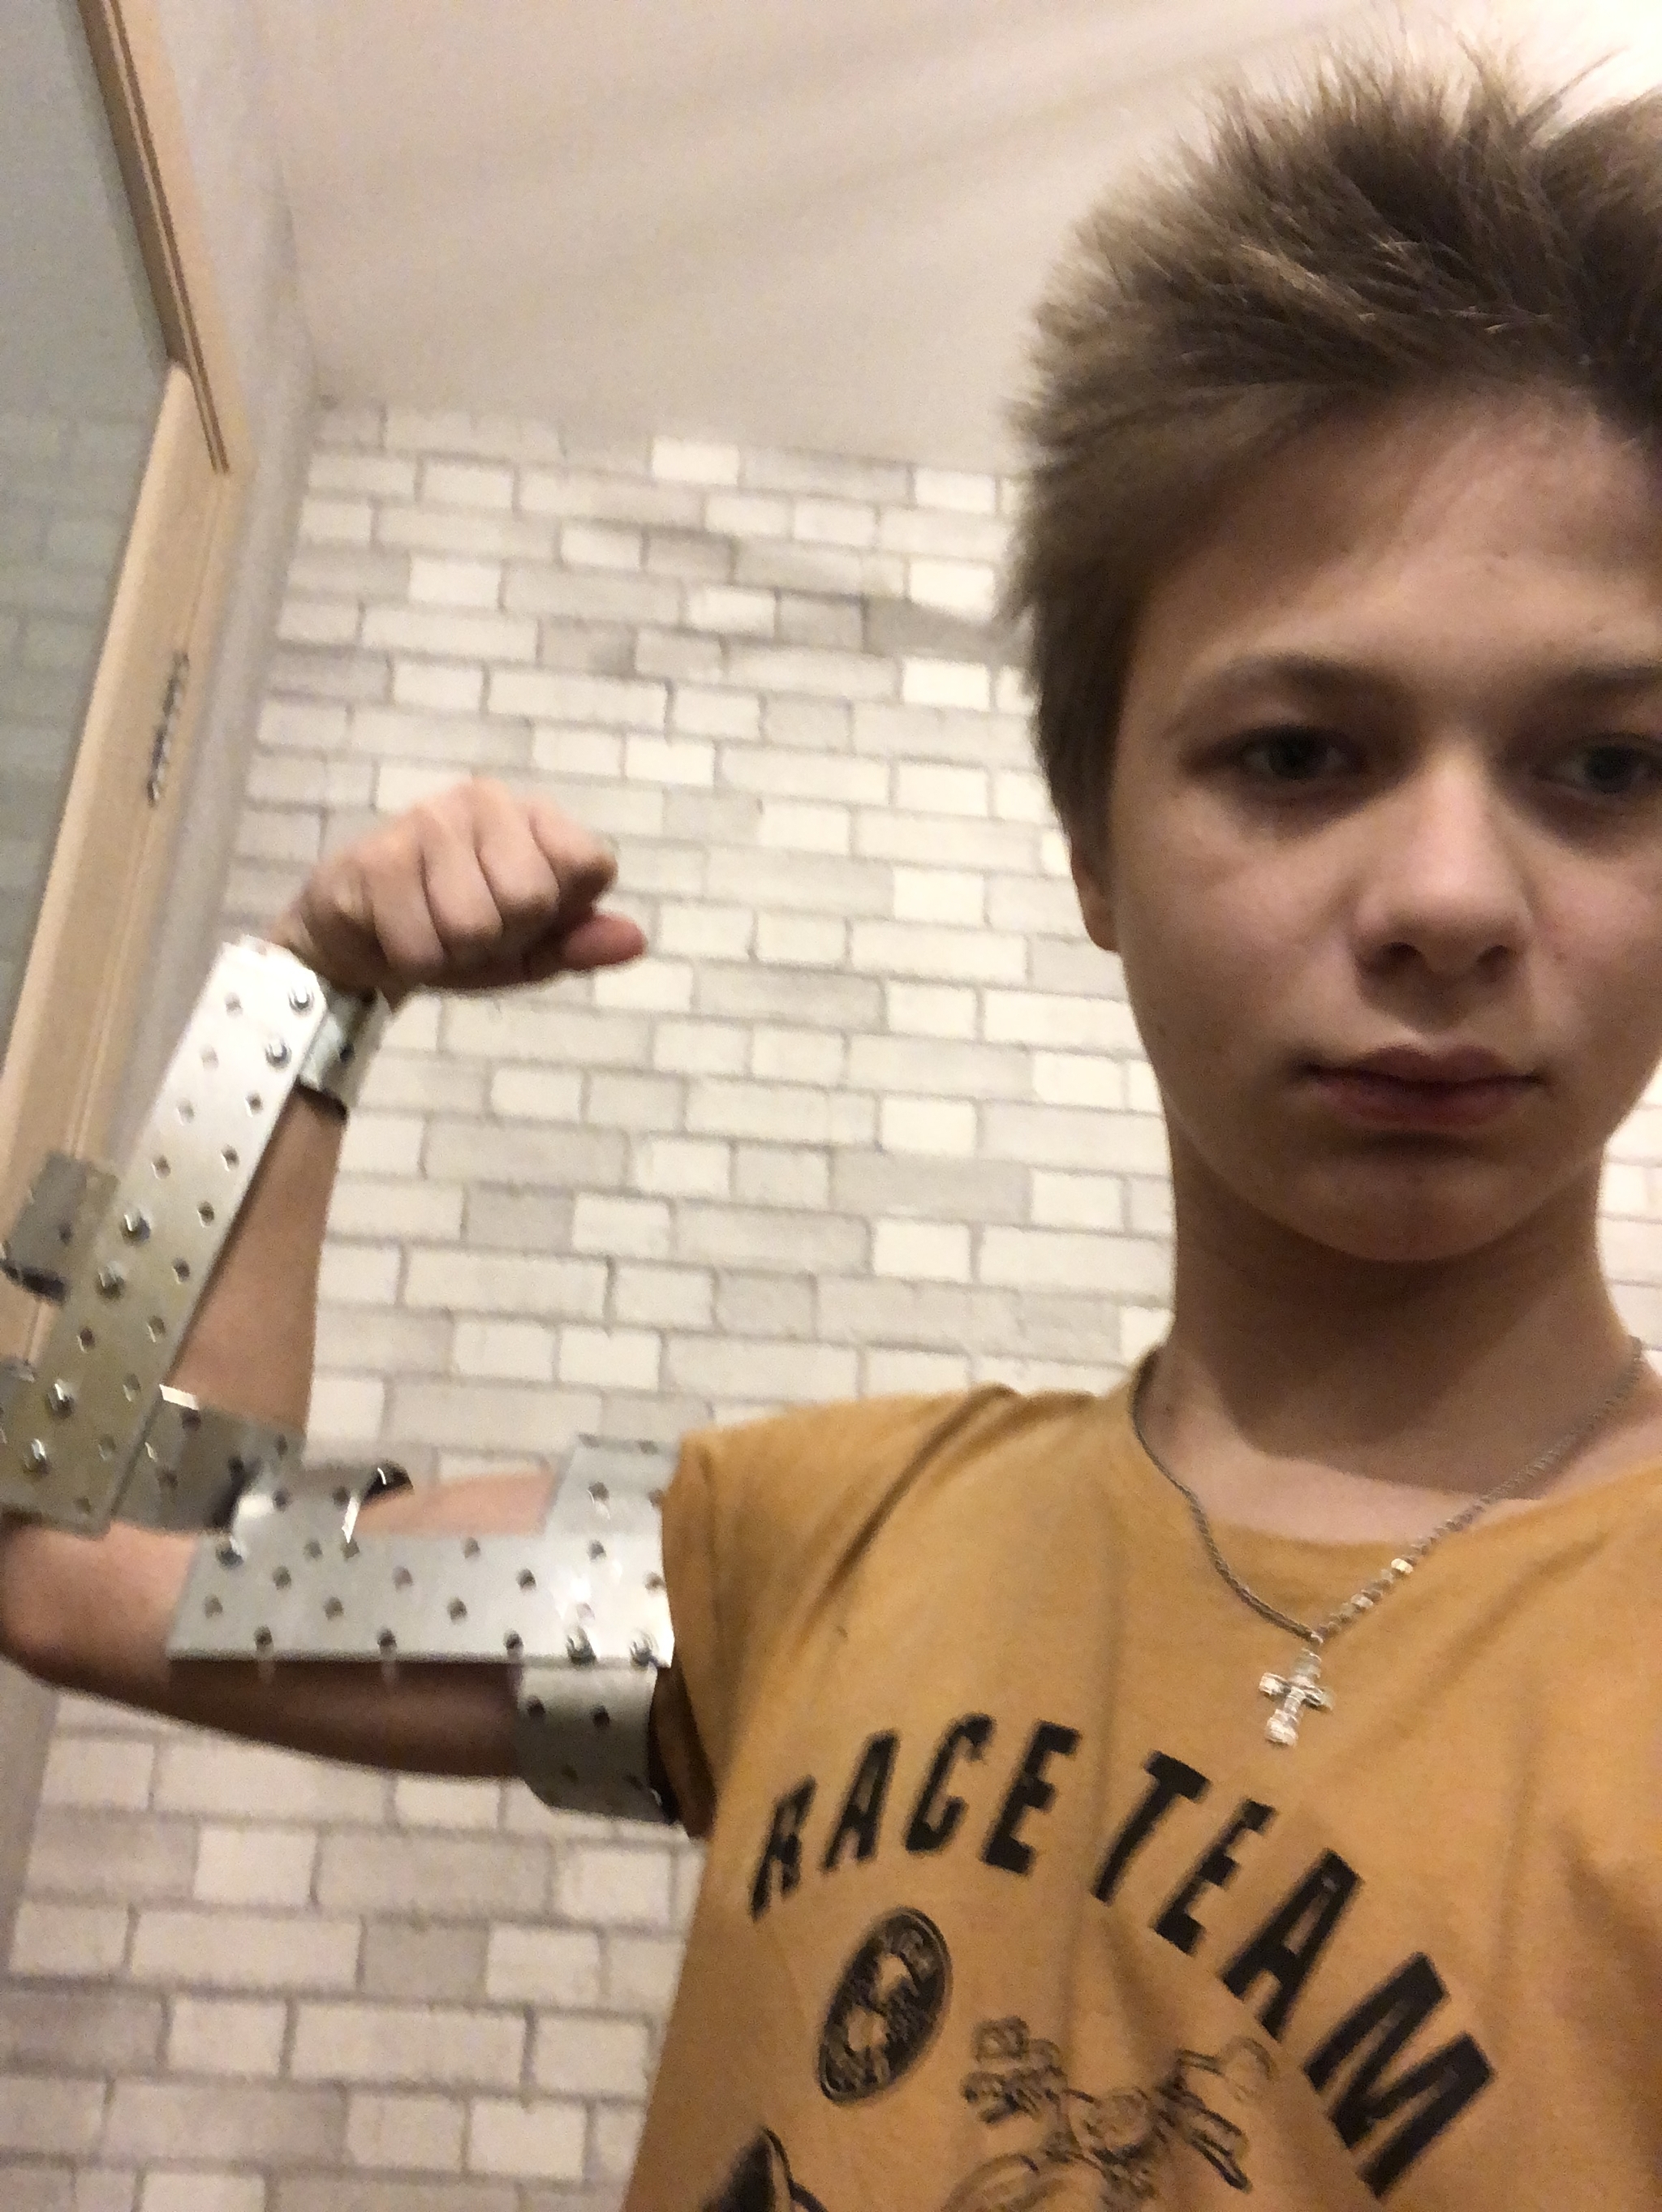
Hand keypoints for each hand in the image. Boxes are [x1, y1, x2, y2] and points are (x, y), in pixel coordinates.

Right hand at [270, 779, 646, 1001]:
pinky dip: (412, 961)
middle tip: (468, 930)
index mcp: (535, 817)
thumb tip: (635, 940)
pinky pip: (423, 945)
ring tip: (429, 930)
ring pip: (475, 925)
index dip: (560, 915)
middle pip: (532, 899)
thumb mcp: (527, 952)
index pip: (591, 866)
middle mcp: (486, 801)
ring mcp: (428, 820)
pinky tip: (394, 932)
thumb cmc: (453, 938)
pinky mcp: (376, 856)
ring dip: (453, 953)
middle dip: (503, 938)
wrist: (356, 945)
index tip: (525, 919)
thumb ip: (580, 944)